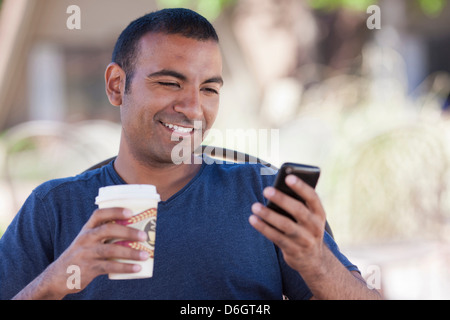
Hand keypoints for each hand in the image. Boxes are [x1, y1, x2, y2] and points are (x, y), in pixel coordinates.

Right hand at [18, 207, 149, 298]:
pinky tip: (137, 268)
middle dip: (128, 232)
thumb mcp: (88, 240)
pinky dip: (125, 268)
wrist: (59, 275)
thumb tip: (137, 231)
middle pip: (108, 230)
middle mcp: (86, 238)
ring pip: (111, 250)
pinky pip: (110, 267)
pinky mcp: (89, 268)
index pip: (99, 214)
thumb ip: (105, 234)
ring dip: (131, 253)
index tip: (131, 212)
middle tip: (144, 236)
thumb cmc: (83, 254)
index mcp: (87, 229)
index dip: (115, 211)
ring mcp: (86, 253)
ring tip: (146, 255)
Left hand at [249, 174, 326, 273]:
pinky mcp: (293, 250)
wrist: (313, 260)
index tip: (288, 177)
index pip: (312, 197)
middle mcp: (315, 226)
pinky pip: (276, 237)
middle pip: (298, 210)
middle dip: (282, 199)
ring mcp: (305, 240)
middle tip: (266, 190)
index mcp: (319, 213)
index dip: (301, 187)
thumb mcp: (309, 217)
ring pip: (285, 225)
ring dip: (268, 215)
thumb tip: (276, 189)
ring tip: (254, 206)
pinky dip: (263, 228)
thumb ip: (298, 204)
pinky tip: (253, 219)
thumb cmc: (305, 228)